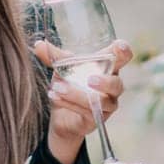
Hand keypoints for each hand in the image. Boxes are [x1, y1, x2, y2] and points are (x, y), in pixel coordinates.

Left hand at [31, 39, 131, 157]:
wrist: (62, 115)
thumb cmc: (70, 83)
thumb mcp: (62, 68)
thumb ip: (53, 57)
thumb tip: (38, 45)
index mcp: (108, 67)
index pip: (122, 57)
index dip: (124, 52)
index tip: (119, 46)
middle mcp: (113, 86)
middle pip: (117, 84)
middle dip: (105, 82)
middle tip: (89, 79)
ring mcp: (107, 104)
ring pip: (100, 101)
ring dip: (77, 93)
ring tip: (57, 87)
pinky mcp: (97, 118)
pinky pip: (88, 112)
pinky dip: (70, 103)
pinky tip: (55, 97)